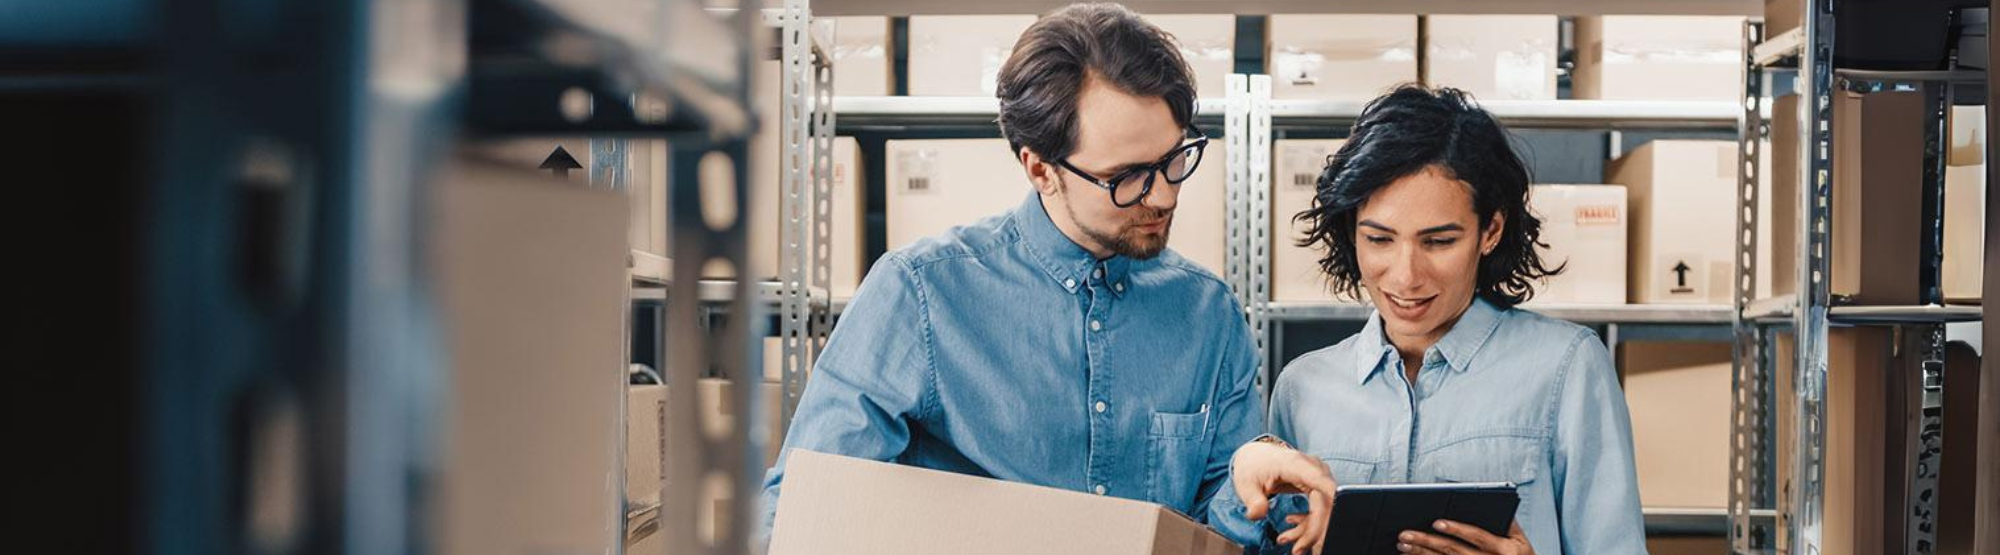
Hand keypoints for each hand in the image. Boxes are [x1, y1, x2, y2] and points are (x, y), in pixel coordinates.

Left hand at [1229, 441, 1338, 554]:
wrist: (1256, 457)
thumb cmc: (1252, 468)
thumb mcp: (1246, 484)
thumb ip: (1253, 500)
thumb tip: (1256, 514)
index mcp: (1296, 464)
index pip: (1322, 483)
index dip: (1331, 504)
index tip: (1331, 526)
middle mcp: (1313, 468)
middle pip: (1326, 502)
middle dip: (1315, 529)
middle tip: (1298, 550)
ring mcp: (1318, 476)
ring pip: (1327, 508)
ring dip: (1312, 530)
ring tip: (1292, 545)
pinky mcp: (1318, 486)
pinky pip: (1322, 508)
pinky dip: (1311, 524)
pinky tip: (1293, 532)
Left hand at [1397, 520, 1534, 554]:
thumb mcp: (1521, 540)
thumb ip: (1507, 522)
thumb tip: (1488, 499)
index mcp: (1505, 550)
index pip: (1478, 537)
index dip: (1457, 529)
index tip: (1436, 522)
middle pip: (1454, 552)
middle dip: (1427, 542)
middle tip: (1405, 534)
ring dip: (1421, 554)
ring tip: (1403, 545)